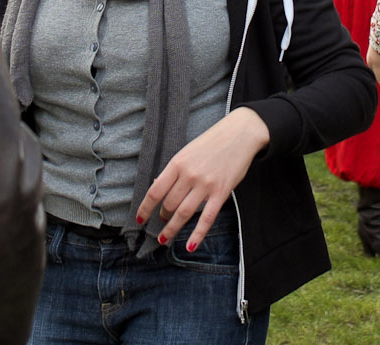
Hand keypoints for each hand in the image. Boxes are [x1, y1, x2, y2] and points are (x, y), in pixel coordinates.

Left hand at [135, 107, 269, 251]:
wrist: (240, 134)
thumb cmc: (212, 142)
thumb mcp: (187, 152)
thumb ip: (174, 170)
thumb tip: (157, 187)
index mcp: (178, 163)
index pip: (155, 191)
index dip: (145, 208)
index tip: (139, 219)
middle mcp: (189, 175)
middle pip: (169, 204)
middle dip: (163, 217)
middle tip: (162, 222)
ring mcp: (205, 185)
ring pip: (184, 213)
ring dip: (172, 228)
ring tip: (165, 238)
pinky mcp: (221, 193)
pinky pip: (207, 218)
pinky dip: (197, 235)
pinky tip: (190, 246)